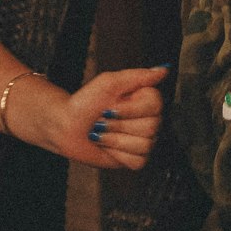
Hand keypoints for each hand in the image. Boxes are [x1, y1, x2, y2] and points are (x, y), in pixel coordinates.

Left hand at [54, 65, 168, 169]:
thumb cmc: (85, 102)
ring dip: (116, 140)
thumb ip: (139, 76)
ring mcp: (142, 140)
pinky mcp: (134, 158)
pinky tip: (108, 146)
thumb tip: (164, 69)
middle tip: (104, 119)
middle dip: (119, 125)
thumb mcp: (109, 82)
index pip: (155, 105)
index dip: (131, 109)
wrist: (66, 126)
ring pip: (144, 145)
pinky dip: (118, 155)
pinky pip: (137, 161)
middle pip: (150, 127)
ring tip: (103, 133)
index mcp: (144, 99)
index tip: (112, 105)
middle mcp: (147, 119)